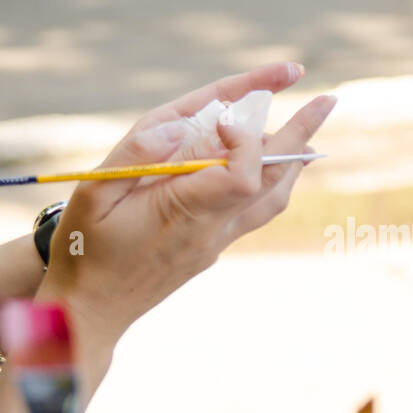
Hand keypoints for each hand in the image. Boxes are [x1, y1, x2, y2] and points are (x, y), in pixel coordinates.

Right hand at [38, 62, 335, 347]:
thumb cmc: (84, 251)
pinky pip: (256, 212)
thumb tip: (179, 124)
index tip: (227, 118)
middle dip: (300, 134)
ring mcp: (217, 243)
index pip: (243, 175)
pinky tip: (271, 164)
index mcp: (183, 213)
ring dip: (293, 162)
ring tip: (310, 129)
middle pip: (272, 180)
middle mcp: (211, 230)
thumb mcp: (91, 196)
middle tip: (328, 99)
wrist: (91, 313)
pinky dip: (272, 182)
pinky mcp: (213, 249)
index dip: (246, 141)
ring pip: (273, 201)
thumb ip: (134, 155)